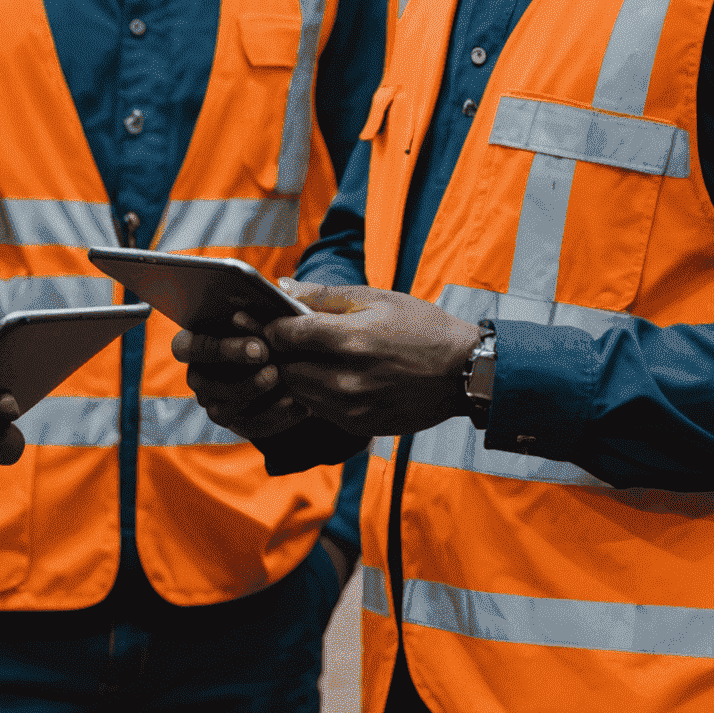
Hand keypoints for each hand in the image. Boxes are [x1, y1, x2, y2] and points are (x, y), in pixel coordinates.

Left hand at [174, 282, 479, 439]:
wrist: (465, 373)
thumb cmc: (420, 327)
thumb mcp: (375, 298)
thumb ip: (323, 296)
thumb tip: (281, 287)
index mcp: (348, 339)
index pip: (284, 336)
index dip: (263, 326)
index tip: (248, 317)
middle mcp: (345, 378)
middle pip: (283, 367)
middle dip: (269, 352)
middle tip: (254, 338)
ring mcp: (351, 407)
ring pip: (296, 392)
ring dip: (286, 374)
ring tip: (283, 357)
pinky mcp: (358, 425)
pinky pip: (316, 410)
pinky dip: (308, 394)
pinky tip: (313, 377)